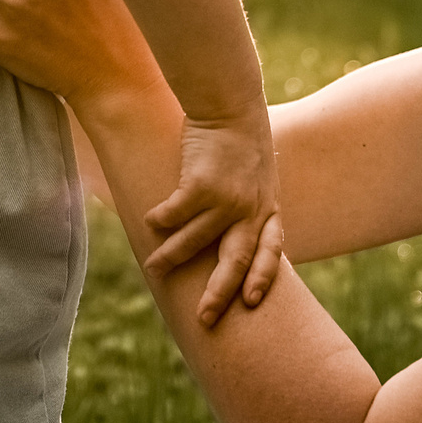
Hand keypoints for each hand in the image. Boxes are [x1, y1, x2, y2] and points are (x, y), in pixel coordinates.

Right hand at [144, 116, 288, 326]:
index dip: (262, 277)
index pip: (271, 251)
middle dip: (220, 293)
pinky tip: (149, 223)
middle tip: (205, 318)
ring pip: (196, 241)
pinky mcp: (201, 185)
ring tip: (154, 269)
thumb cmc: (239, 137)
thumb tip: (236, 227)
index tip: (252, 302)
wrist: (229, 103)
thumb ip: (252, 201)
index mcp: (267, 206)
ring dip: (172, 257)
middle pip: (237, 261)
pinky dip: (160, 221)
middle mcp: (251, 209)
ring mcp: (227, 199)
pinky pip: (175, 214)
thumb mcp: (258, 174)